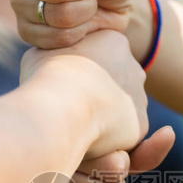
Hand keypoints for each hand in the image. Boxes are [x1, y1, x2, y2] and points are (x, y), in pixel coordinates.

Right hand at [20, 30, 148, 158]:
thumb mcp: (42, 52)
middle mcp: (135, 68)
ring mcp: (140, 98)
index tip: (63, 85)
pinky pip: (123, 135)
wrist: (63, 106)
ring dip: (103, 118)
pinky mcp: (140, 125)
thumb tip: (52, 62)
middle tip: (72, 106)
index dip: (80, 75)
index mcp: (115, 43)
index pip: (103, 59)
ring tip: (79, 123)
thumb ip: (56, 54)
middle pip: (116, 85)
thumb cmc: (47, 77)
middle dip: (98, 96)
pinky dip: (107, 139)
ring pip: (121, 111)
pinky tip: (89, 136)